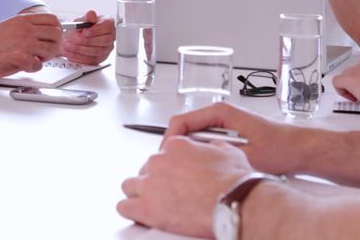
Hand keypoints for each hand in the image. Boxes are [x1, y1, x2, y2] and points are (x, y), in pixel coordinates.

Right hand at [0, 12, 62, 76]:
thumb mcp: (11, 25)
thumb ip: (27, 25)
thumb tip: (44, 30)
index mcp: (24, 20)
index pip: (52, 19)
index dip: (57, 28)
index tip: (54, 35)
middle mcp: (27, 30)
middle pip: (56, 34)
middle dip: (54, 44)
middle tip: (47, 50)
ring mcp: (27, 44)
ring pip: (52, 49)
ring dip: (46, 56)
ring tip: (36, 58)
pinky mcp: (24, 58)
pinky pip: (39, 65)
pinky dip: (33, 67)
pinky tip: (25, 65)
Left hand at [61, 10, 114, 64]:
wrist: (78, 36)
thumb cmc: (84, 27)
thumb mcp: (83, 20)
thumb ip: (87, 17)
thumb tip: (91, 14)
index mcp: (108, 24)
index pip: (107, 27)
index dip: (95, 30)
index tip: (84, 32)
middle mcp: (110, 37)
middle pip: (103, 41)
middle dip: (87, 41)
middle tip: (75, 39)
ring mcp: (107, 49)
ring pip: (96, 51)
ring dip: (81, 49)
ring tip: (69, 45)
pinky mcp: (100, 58)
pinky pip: (91, 60)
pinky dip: (80, 57)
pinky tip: (71, 53)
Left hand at [119, 137, 251, 237]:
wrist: (235, 201)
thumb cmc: (233, 181)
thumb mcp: (227, 151)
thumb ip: (211, 147)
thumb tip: (212, 148)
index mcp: (176, 145)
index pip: (162, 153)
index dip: (168, 167)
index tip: (174, 175)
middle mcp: (159, 161)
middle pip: (145, 170)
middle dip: (154, 180)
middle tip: (167, 192)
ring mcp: (150, 184)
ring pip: (130, 186)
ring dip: (139, 193)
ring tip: (150, 203)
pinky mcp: (146, 208)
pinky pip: (124, 207)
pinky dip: (131, 211)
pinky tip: (139, 214)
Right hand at [164, 102, 300, 175]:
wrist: (300, 149)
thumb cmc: (280, 148)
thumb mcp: (244, 155)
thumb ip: (215, 156)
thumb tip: (192, 161)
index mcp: (221, 112)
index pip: (181, 121)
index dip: (169, 140)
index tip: (165, 157)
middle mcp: (220, 114)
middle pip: (184, 128)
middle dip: (176, 148)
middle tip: (175, 167)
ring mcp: (223, 123)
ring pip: (193, 136)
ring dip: (188, 152)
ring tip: (191, 169)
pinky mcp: (228, 133)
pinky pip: (204, 141)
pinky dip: (200, 153)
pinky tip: (207, 167)